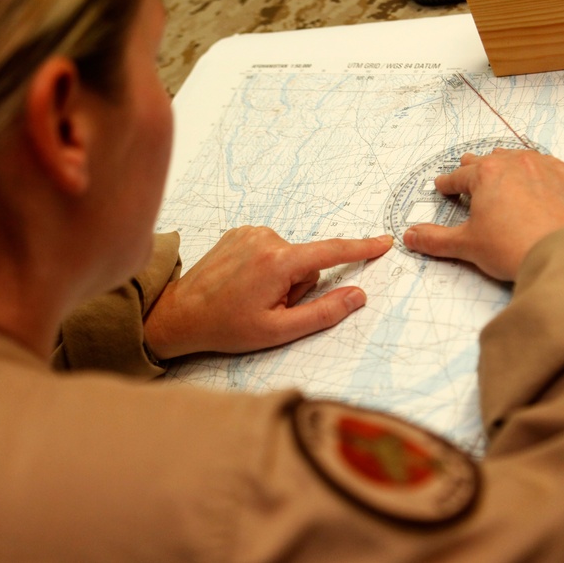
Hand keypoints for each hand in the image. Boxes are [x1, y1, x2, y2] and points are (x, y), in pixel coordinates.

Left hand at [144, 227, 393, 358]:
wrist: (180, 314)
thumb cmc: (226, 327)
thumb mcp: (279, 330)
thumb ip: (324, 312)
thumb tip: (358, 296)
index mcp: (278, 261)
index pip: (331, 252)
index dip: (361, 249)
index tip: (384, 242)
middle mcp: (266, 238)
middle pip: (308, 262)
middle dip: (298, 286)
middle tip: (269, 307)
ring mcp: (250, 232)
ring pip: (289, 257)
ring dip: (281, 278)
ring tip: (251, 297)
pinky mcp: (239, 232)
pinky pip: (271, 249)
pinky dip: (265, 267)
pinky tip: (243, 283)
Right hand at [403, 149, 563, 280]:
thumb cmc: (515, 247)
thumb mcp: (468, 246)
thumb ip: (436, 239)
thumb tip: (411, 237)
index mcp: (486, 174)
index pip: (458, 177)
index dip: (447, 183)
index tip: (443, 186)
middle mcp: (515, 163)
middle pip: (488, 160)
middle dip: (474, 168)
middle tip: (466, 171)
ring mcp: (544, 168)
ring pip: (519, 158)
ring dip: (506, 164)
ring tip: (501, 169)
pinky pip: (548, 166)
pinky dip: (537, 170)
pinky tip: (537, 178)